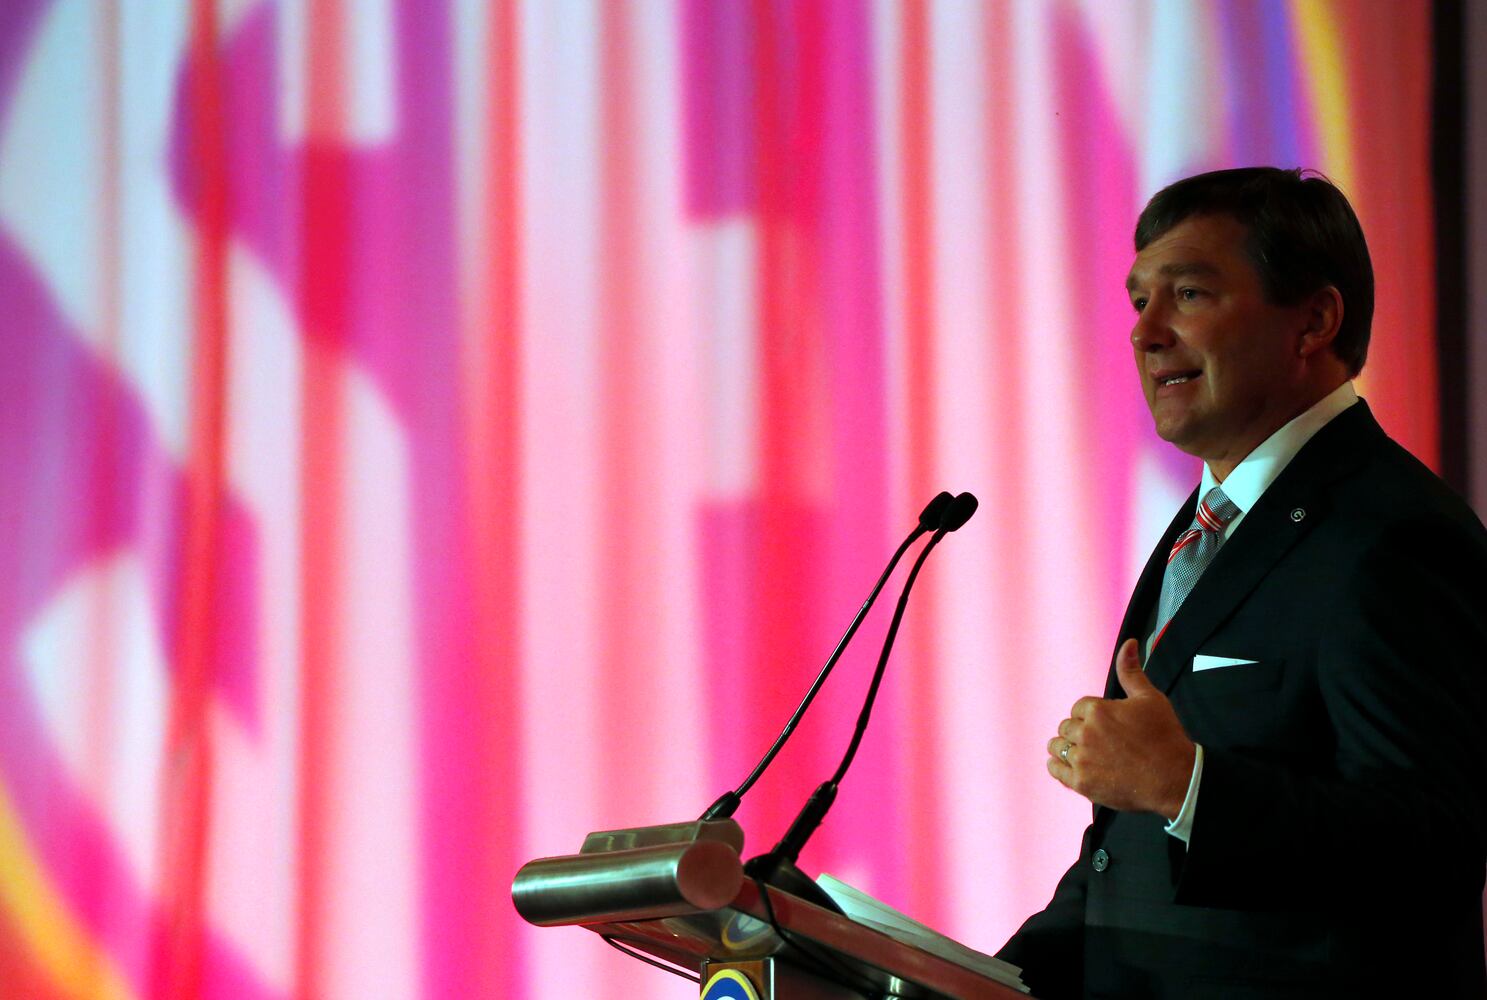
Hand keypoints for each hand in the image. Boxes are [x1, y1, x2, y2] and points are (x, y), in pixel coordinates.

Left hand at [1046, 638, 1195, 817]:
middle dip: (1080, 731)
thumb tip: (1129, 644)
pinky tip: (1068, 766)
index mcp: (1097, 710)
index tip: (1105, 726)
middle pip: (1067, 727)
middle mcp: (1084, 733)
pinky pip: (1055, 770)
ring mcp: (1081, 759)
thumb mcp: (1150, 698)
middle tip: (1099, 742)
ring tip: (1082, 753)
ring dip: (1065, 747)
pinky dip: (1058, 767)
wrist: (1174, 779)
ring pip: (1057, 746)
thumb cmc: (1164, 738)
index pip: (1079, 708)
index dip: (1091, 716)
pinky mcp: (1081, 782)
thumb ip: (1131, 671)